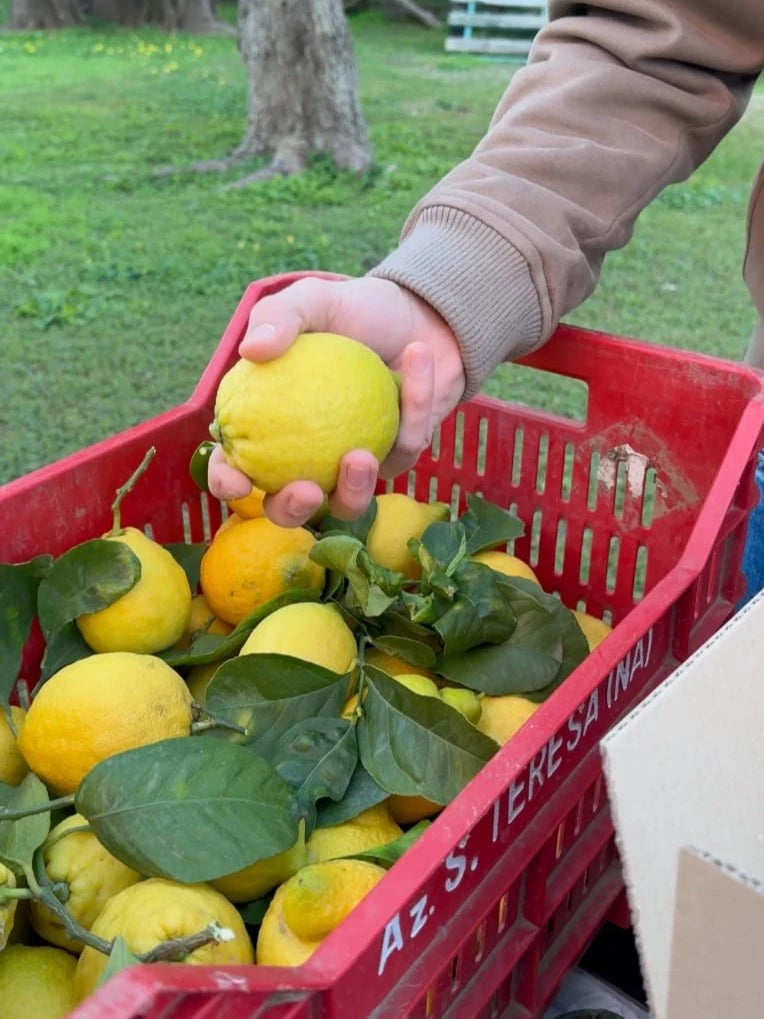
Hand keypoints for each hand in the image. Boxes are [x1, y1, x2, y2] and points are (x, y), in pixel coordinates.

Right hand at [208, 275, 465, 525]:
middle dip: (292, 511)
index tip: (238, 482)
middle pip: (289, 506)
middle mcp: (308, 455)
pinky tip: (416, 358)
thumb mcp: (313, 301)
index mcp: (270, 423)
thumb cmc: (355, 310)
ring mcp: (352, 465)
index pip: (236, 463)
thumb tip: (251, 351)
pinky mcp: (398, 458)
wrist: (419, 313)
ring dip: (353, 489)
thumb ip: (279, 317)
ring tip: (361, 456)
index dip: (229, 481)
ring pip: (348, 502)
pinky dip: (412, 405)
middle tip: (306, 491)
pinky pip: (403, 449)